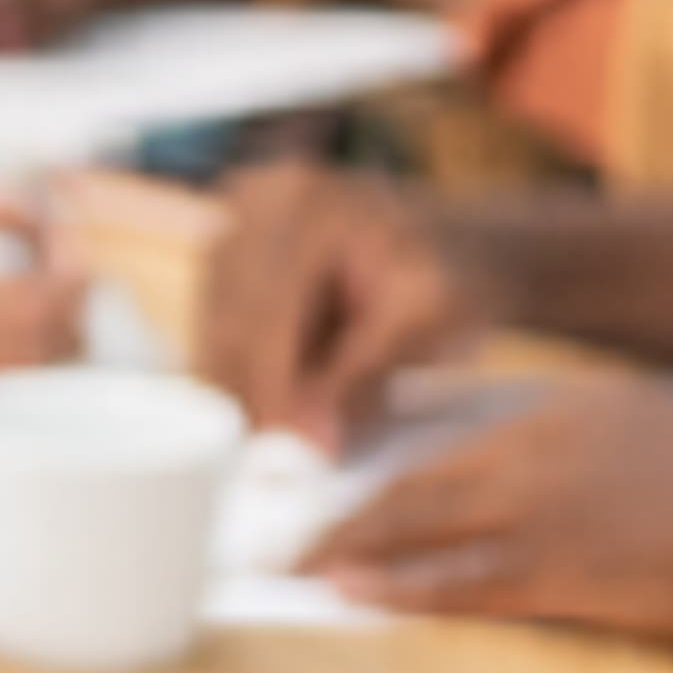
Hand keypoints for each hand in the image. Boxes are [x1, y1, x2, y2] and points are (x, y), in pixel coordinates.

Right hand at [0, 195, 90, 415]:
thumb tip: (30, 211)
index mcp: (23, 308)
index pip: (78, 277)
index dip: (67, 240)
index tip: (50, 218)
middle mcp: (20, 354)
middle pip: (72, 323)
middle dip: (62, 282)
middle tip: (40, 250)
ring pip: (44, 351)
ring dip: (41, 314)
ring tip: (13, 281)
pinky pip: (12, 366)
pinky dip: (12, 338)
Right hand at [196, 163, 499, 447]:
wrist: (459, 245)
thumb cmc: (453, 278)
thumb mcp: (426, 324)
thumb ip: (365, 376)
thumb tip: (309, 440)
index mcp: (303, 202)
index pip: (266, 308)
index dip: (273, 388)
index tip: (288, 456)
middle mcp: (254, 201)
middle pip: (228, 318)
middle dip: (252, 398)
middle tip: (278, 472)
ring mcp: (234, 221)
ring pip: (213, 326)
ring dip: (242, 389)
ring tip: (279, 448)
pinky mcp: (228, 250)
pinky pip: (219, 323)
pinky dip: (245, 372)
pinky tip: (273, 409)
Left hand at [310, 381, 672, 657]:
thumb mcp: (612, 418)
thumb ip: (529, 428)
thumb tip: (449, 443)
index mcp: (543, 415)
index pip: (432, 439)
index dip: (366, 465)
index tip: (308, 479)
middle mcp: (533, 459)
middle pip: (414, 484)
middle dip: (341, 512)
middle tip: (278, 534)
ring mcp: (553, 518)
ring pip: (430, 533)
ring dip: (359, 551)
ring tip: (300, 566)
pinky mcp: (580, 578)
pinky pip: (479, 587)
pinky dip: (414, 589)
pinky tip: (366, 593)